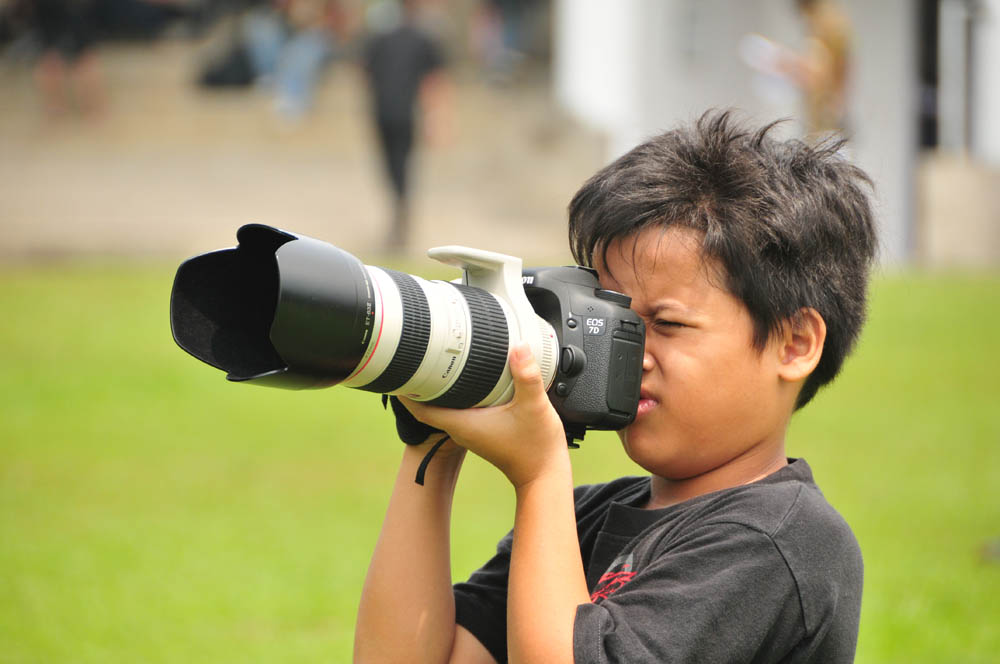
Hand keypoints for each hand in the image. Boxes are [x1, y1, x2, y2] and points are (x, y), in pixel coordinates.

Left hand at [400, 342, 567, 488]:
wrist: (545, 476)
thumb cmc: (536, 448)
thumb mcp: (534, 407)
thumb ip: (526, 377)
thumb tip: (518, 347)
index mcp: (463, 424)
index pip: (421, 409)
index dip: (406, 391)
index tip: (398, 370)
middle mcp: (462, 429)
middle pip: (428, 405)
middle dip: (419, 383)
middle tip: (416, 356)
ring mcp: (472, 431)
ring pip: (444, 407)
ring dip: (438, 388)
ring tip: (437, 362)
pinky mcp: (483, 430)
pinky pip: (460, 410)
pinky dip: (457, 394)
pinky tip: (468, 380)